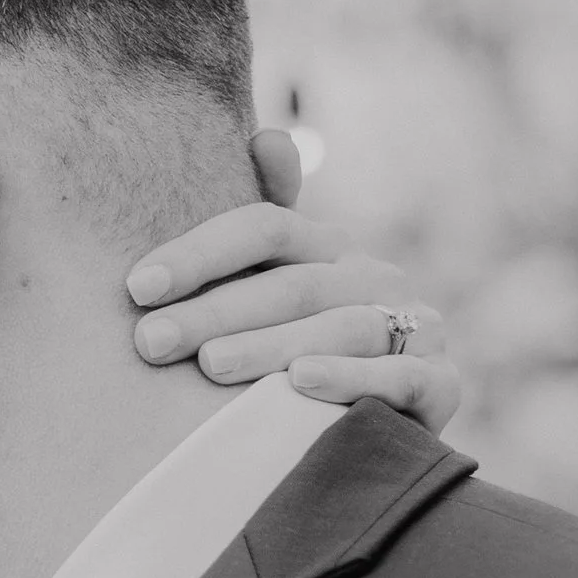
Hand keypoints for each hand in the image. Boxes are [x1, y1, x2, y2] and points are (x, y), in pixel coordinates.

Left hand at [123, 129, 460, 435]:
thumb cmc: (294, 360)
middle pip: (292, 284)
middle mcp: (376, 279)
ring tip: (209, 366)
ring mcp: (418, 328)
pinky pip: (399, 376)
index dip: (200, 253)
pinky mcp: (441, 386)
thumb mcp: (269, 294)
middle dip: (214, 313)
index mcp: (328, 249)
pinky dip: (350, 377)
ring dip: (269, 345)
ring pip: (340, 327)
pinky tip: (299, 383)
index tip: (136, 287)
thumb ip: (256, 232)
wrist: (367, 439)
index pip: (265, 229)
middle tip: (149, 341)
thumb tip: (270, 139)